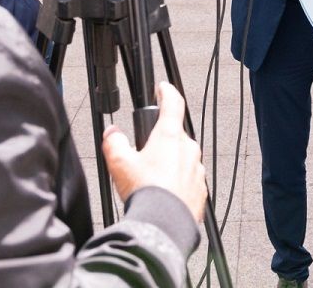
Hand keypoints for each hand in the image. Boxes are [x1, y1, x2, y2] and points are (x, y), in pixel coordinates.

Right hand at [103, 82, 206, 220]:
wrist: (164, 224)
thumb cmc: (146, 193)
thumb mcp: (119, 162)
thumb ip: (114, 142)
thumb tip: (112, 133)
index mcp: (170, 136)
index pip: (173, 103)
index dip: (166, 92)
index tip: (163, 88)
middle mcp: (188, 149)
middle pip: (175, 135)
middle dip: (161, 140)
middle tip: (144, 154)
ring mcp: (196, 169)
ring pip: (182, 158)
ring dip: (169, 163)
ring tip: (151, 179)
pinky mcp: (200, 188)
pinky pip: (188, 178)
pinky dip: (177, 182)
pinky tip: (163, 193)